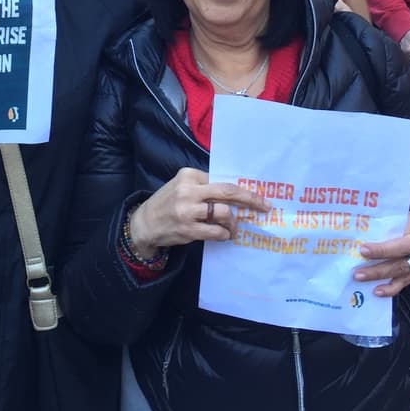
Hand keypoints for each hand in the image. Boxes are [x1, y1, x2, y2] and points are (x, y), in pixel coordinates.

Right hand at [128, 167, 267, 258]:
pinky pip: (216, 232)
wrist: (145, 223)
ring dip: (233, 222)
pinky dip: (224, 234)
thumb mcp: (182, 186)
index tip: (254, 195)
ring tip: (233, 227)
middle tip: (264, 206)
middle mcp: (189, 190)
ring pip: (223, 213)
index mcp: (188, 175)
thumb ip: (204, 186)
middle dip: (250, 199)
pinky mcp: (188, 229)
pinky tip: (223, 235)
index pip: (221, 180)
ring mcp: (188, 210)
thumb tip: (235, 193)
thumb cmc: (168, 203)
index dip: (240, 189)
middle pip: (228, 191)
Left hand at [354, 211, 409, 296]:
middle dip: (378, 269)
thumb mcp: (401, 217)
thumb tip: (357, 238)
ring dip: (381, 278)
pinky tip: (379, 290)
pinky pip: (408, 281)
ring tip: (363, 279)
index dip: (383, 249)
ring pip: (404, 273)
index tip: (363, 251)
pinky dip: (392, 287)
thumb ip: (386, 226)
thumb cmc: (408, 221)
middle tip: (358, 273)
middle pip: (402, 261)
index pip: (402, 242)